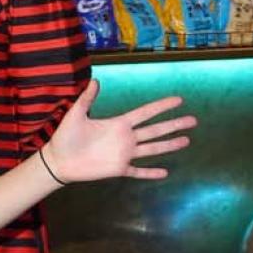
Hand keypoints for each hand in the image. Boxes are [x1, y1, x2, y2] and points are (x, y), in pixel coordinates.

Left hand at [40, 80, 194, 183]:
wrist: (58, 160)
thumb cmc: (65, 137)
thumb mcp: (76, 114)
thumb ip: (87, 99)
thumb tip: (95, 80)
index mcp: (118, 124)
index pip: (145, 113)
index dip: (161, 106)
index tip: (179, 100)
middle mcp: (125, 138)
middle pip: (155, 130)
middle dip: (174, 125)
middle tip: (194, 120)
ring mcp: (124, 154)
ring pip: (152, 149)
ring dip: (169, 145)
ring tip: (187, 141)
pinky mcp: (119, 169)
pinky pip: (138, 171)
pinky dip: (150, 173)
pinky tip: (165, 172)